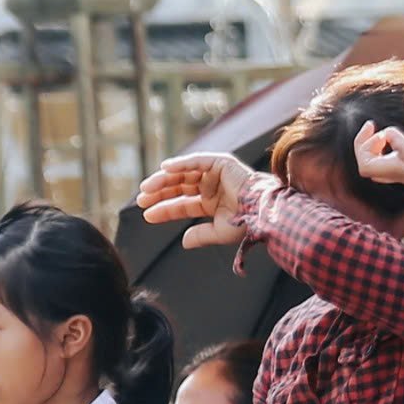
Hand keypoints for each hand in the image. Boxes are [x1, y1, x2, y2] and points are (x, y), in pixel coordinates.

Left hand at [136, 152, 255, 248]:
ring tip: (146, 188)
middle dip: (160, 192)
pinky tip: (164, 169)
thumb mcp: (219, 232)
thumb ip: (200, 235)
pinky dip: (181, 163)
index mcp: (213, 202)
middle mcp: (213, 186)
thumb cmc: (246, 224)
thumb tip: (183, 242)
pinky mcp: (222, 163)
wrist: (263, 213)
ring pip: (184, 174)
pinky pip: (197, 160)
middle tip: (141, 199)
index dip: (164, 209)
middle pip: (180, 187)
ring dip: (164, 179)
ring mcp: (217, 174)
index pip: (183, 203)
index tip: (146, 215)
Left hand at [354, 121, 403, 203]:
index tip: (373, 126)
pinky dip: (391, 146)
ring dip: (377, 144)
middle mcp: (395, 172)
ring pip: (379, 160)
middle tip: (373, 125)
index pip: (363, 162)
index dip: (361, 144)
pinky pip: (394, 157)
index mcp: (392, 170)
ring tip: (384, 131)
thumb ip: (401, 145)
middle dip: (365, 143)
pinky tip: (401, 138)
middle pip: (367, 161)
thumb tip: (385, 133)